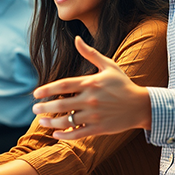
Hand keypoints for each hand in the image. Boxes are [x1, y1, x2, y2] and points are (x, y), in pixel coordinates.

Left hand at [32, 36, 151, 139]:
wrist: (141, 105)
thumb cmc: (123, 84)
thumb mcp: (109, 66)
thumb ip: (90, 53)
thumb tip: (76, 39)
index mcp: (90, 83)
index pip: (63, 85)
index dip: (47, 89)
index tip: (36, 93)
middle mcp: (90, 99)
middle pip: (61, 104)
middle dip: (45, 107)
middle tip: (34, 109)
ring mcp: (94, 115)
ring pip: (67, 120)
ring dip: (51, 122)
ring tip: (41, 122)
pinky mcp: (99, 128)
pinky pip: (78, 133)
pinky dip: (65, 135)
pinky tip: (55, 134)